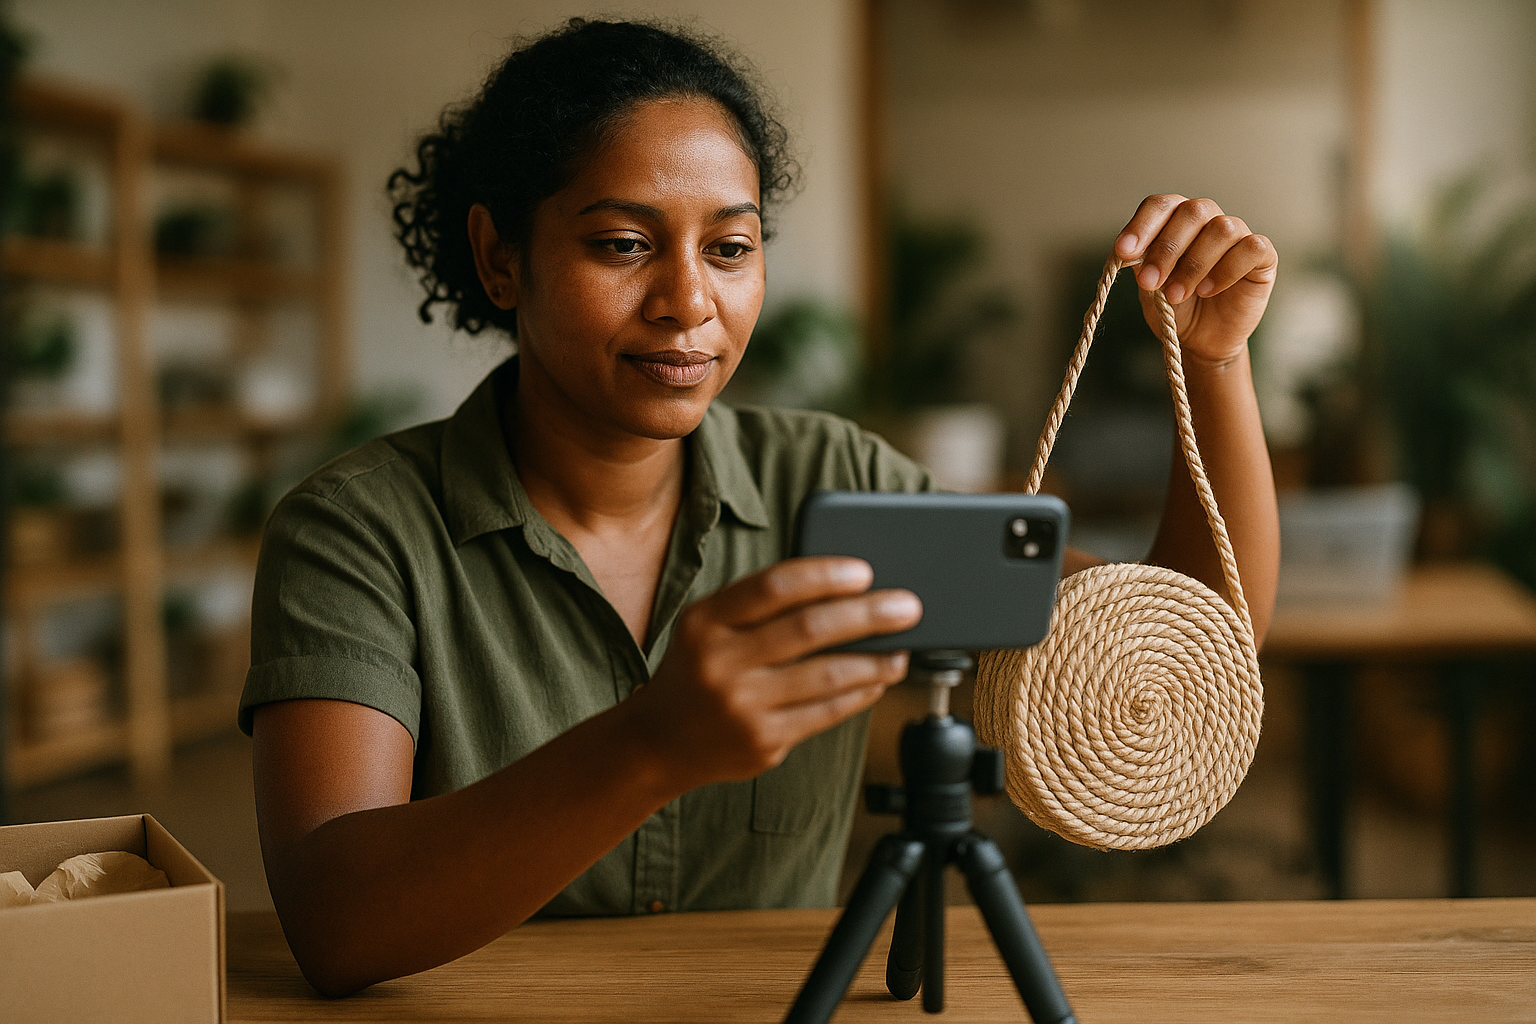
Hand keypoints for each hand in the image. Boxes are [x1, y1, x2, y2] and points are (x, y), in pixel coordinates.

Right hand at [625, 557, 920, 789]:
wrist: (657, 742)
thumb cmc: (698, 669)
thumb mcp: (708, 627)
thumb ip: (758, 606)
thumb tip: (842, 589)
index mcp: (705, 621)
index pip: (773, 587)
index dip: (824, 575)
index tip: (864, 572)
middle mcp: (720, 663)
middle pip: (808, 629)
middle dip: (868, 615)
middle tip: (907, 607)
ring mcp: (742, 706)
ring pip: (827, 676)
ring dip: (875, 660)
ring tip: (901, 650)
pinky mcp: (763, 742)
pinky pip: (826, 713)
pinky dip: (859, 694)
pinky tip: (876, 681)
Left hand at [1114, 195, 1278, 364]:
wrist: (1201, 339)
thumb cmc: (1175, 306)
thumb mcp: (1150, 286)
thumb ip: (1143, 263)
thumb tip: (1132, 251)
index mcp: (1176, 218)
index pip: (1160, 205)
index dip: (1141, 225)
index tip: (1123, 252)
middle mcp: (1208, 219)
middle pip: (1191, 212)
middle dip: (1166, 249)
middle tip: (1149, 282)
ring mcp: (1238, 234)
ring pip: (1222, 229)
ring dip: (1194, 264)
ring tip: (1176, 295)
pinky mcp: (1262, 255)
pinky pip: (1251, 248)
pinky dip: (1226, 270)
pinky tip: (1207, 291)